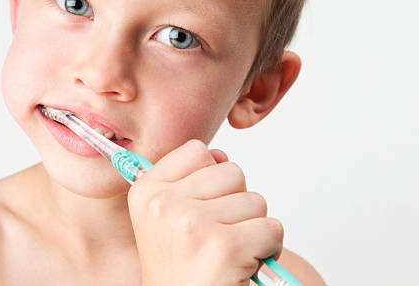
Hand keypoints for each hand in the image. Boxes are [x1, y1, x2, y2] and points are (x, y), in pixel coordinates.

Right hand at [128, 139, 282, 285]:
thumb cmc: (181, 268)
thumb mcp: (168, 219)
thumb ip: (191, 180)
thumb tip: (220, 155)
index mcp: (146, 192)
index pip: (197, 150)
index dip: (209, 178)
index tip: (199, 209)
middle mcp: (164, 204)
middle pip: (232, 172)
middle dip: (236, 203)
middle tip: (216, 237)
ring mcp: (193, 224)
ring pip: (255, 200)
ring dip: (252, 228)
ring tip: (229, 253)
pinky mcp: (225, 247)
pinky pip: (272, 228)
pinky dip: (268, 249)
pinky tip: (243, 265)